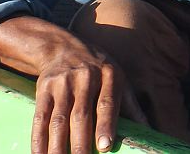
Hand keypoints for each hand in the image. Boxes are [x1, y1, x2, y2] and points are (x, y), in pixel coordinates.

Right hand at [0, 16, 147, 153]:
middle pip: (81, 115)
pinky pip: (40, 117)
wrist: (62, 46)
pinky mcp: (44, 89)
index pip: (107, 102)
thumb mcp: (119, 78)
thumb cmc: (98, 69)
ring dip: (57, 146)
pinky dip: (38, 139)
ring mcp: (62, 83)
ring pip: (59, 119)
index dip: (106, 125)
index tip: (104, 146)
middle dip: (80, 143)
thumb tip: (151, 131)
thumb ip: (132, 106)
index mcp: (109, 75)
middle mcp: (85, 77)